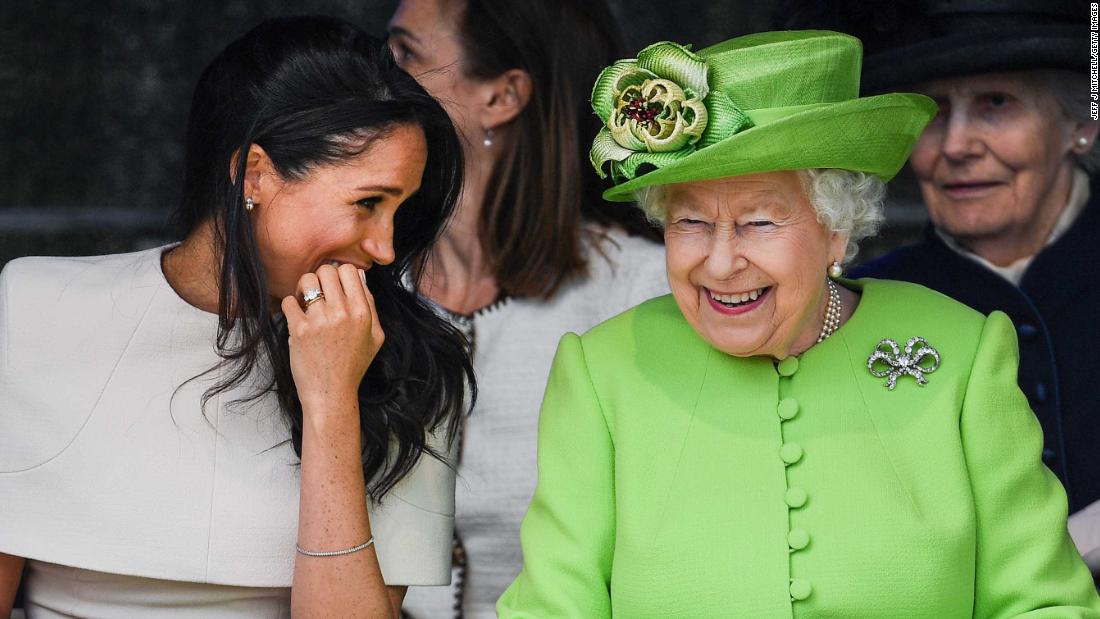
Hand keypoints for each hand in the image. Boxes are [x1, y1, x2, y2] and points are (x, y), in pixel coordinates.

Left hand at [280, 263, 383, 410]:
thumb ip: (371, 305)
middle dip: (320, 279)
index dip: (339, 274)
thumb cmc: (353, 365)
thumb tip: (359, 275)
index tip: (334, 286)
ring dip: (304, 289)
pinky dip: (290, 307)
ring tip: (305, 302)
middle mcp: (342, 312)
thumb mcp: (376, 336)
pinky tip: (297, 318)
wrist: (331, 393)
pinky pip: (289, 301)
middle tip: (318, 294)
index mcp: (362, 312)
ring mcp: (320, 320)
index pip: (349, 270)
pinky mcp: (299, 329)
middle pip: (327, 270)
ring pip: (306, 280)